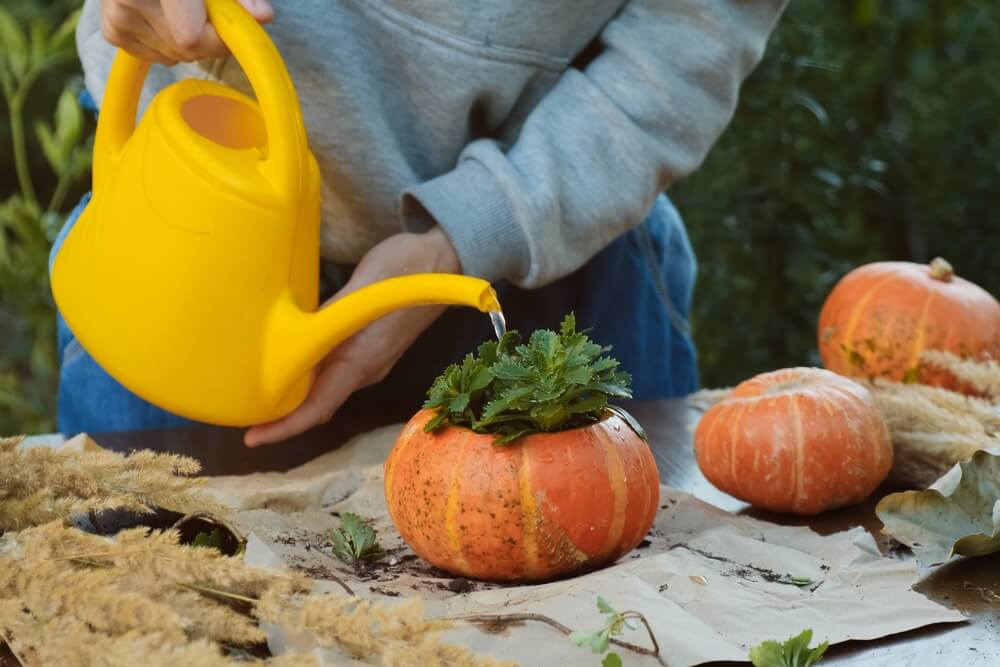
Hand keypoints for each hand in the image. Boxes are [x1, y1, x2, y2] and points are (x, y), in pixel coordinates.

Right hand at [101, 0, 273, 64]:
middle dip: (207, 38)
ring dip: (188, 41)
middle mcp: (129, 0)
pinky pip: (158, 56)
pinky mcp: (113, 33)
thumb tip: (263, 17)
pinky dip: (169, 43)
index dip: (217, 37)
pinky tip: (165, 17)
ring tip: (182, 9)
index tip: (228, 23)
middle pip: (187, 49)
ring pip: (175, 56)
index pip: (191, 38)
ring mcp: (117, 18)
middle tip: (206, 12)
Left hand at [243, 227, 462, 446]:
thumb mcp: (363, 287)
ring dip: (293, 396)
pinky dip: (307, 377)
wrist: (445, 258)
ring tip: (256, 392)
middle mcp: (365, 368)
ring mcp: (370, 360)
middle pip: (318, 404)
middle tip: (239, 413)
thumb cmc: (406, 268)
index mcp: (361, 360)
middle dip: (280, 416)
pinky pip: (333, 373)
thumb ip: (329, 315)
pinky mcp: (370, 347)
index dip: (284, 427)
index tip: (252, 438)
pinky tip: (289, 363)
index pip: (318, 407)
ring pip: (325, 389)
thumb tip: (292, 338)